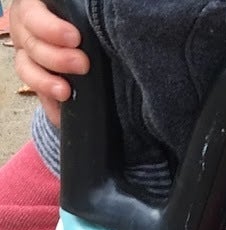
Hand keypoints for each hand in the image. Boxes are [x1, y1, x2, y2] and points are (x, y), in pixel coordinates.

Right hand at [10, 0, 88, 125]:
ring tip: (64, 91)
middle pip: (31, 45)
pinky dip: (50, 107)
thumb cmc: (87, 24)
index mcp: (35, 9)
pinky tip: (61, 116)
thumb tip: (89, 20)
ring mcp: (30, 57)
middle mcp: (27, 32)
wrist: (93, 45)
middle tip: (82, 64)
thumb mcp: (79, 13)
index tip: (74, 38)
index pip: (32, 16)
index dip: (50, 28)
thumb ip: (78, 15)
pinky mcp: (39, 82)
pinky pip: (39, 96)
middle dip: (56, 58)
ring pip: (26, 69)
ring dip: (45, 82)